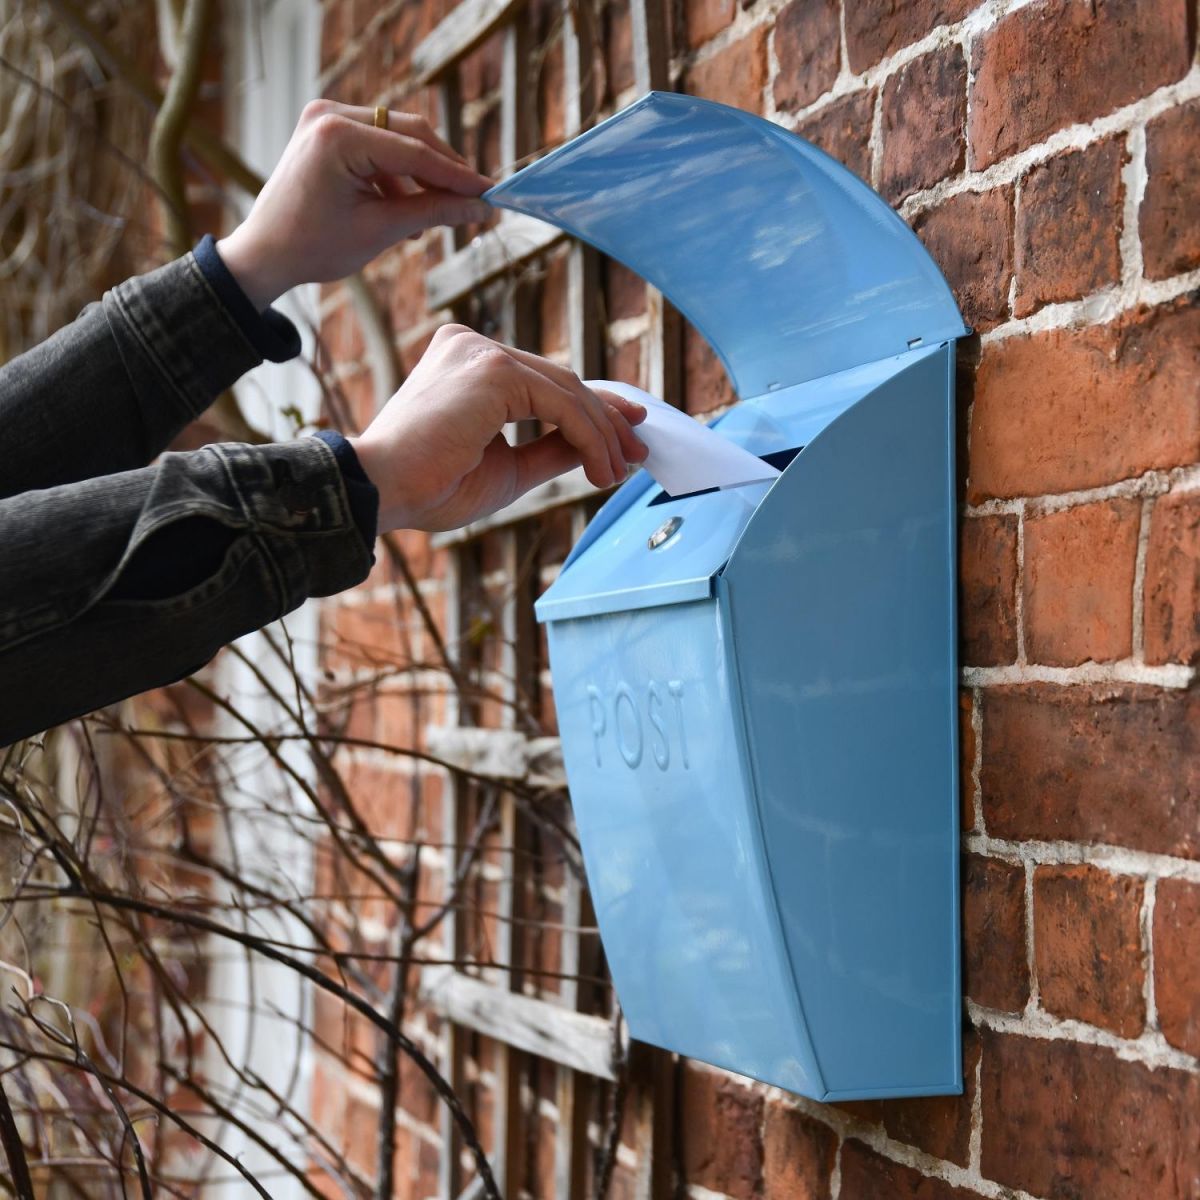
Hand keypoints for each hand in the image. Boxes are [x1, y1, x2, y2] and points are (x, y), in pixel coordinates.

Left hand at [217, 100, 492, 308]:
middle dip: (442, 170)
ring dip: (420, 175)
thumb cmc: (314, 247)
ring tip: (432, 218)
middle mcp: (330, 113)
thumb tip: (479, 207)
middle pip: (409, 133)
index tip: (489, 193)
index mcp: (337, 136)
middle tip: (473, 200)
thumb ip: (434, 212)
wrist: (266, 252)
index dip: (456, 176)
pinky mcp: (327, 127)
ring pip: (397, 137)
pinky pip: (377, 143)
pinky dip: (396, 173)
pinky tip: (406, 209)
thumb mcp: (380, 231)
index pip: (414, 152)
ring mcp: (326, 116)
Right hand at [348, 325, 648, 532]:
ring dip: (602, 435)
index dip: (592, 408)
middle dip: (607, 421)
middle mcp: (472, 346)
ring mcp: (480, 351)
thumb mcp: (508, 469)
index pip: (544, 380)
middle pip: (561, 380)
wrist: (381, 491)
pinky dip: (589, 437)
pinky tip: (600, 468)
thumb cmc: (429, 487)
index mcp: (465, 362)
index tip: (626, 437)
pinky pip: (561, 403)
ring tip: (618, 472)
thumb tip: (600, 447)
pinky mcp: (491, 369)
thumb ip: (551, 449)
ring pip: (567, 390)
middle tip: (636, 454)